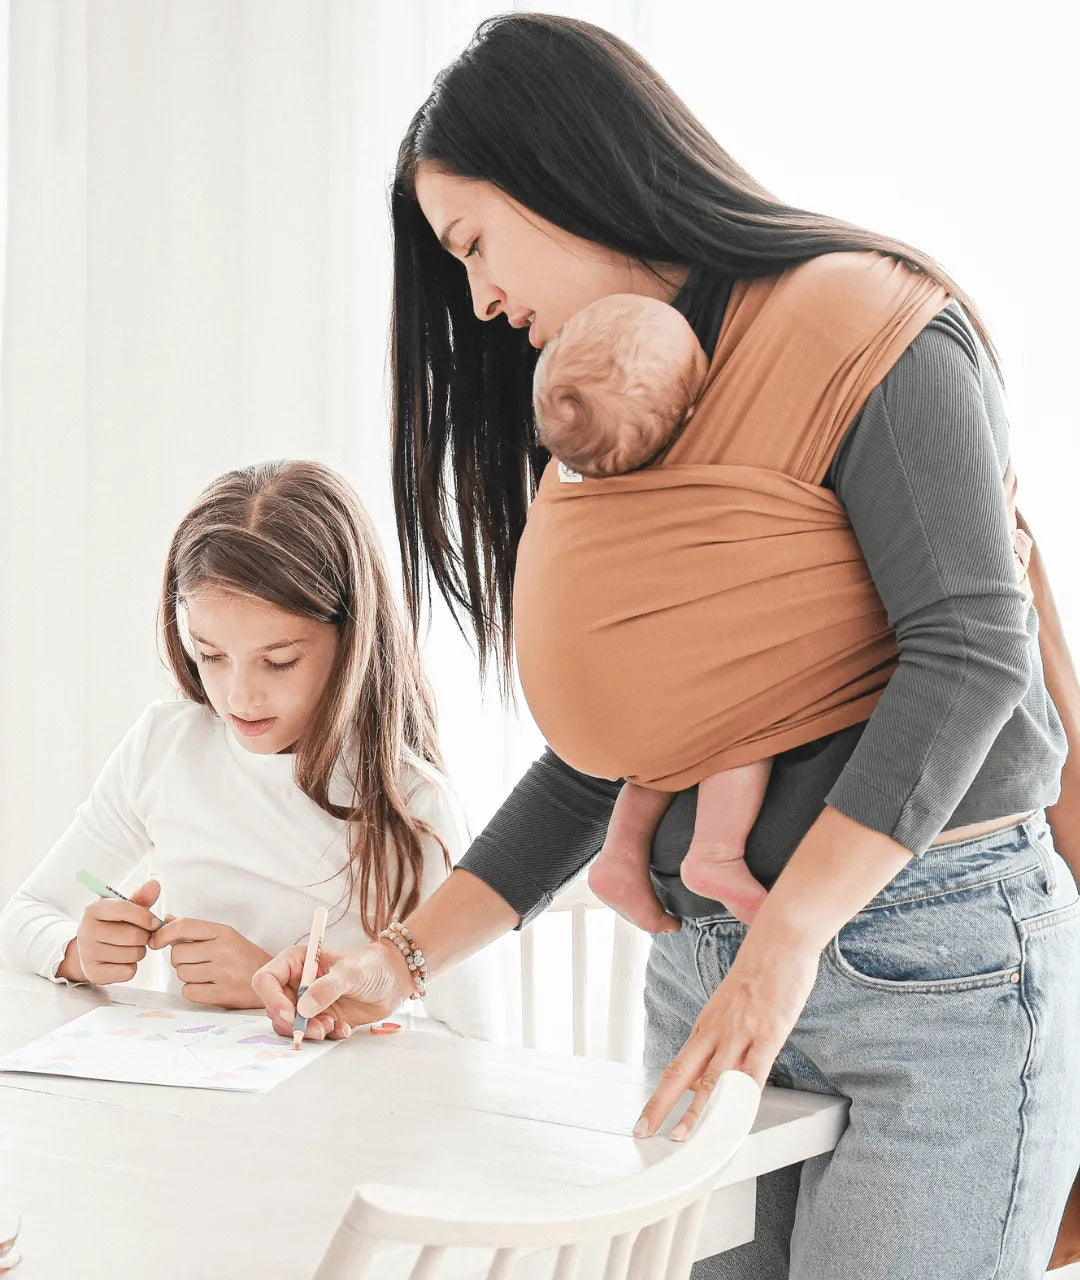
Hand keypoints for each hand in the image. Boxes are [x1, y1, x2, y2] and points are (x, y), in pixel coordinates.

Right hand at [69, 879, 163, 985]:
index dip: (146, 917)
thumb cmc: (111, 925)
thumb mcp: (124, 908)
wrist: (89, 949)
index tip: (155, 922)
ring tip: (130, 947)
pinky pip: (128, 971)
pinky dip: (131, 967)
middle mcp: (86, 931)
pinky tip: (123, 960)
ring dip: (139, 951)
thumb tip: (154, 885)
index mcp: (93, 909)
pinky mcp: (93, 973)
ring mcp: (87, 954)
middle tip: (141, 935)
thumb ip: (141, 898)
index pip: (125, 909)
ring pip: (133, 954)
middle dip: (144, 936)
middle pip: (133, 936)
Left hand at [149, 917, 271, 1007]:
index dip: (163, 933)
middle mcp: (223, 949)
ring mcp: (223, 972)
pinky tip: (207, 987)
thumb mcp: (225, 936)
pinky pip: (188, 991)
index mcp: (223, 931)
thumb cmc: (244, 957)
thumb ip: (195, 929)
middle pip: (177, 953)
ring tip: (205, 974)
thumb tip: (167, 919)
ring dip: (187, 976)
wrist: (271, 981)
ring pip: (181, 973)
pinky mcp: (222, 994)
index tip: (155, 941)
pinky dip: (193, 991)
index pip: (183, 926)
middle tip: (195, 962)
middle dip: (180, 959)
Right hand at [252, 940, 409, 1041]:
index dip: (271, 999)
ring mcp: (308, 1003)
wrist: (394, 979)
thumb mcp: (350, 972)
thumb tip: (303, 1009)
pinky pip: (311, 1034)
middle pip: (276, 1009)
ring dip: (309, 1032)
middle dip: (293, 1024)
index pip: (266, 980)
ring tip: (332, 1027)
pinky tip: (344, 1029)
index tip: (291, 1015)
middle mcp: (297, 983)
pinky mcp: (320, 1019)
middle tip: (318, 1028)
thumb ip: (327, 988)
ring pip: (291, 1026)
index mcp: (296, 963)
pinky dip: (325, 1036)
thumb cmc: (371, 966)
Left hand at [634, 930, 820, 1140]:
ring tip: (685, 1139)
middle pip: (683, 1075)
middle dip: (662, 1107)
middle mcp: (717, 1030)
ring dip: (698, 1113)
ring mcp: (742, 1032)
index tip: (645, 1121)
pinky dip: (743, 1097)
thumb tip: (718, 1065)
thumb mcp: (730, 1005)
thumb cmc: (758, 971)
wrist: (779, 939)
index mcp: (706, 1025)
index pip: (676, 1067)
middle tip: (646, 1133)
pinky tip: (734, 1117)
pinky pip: (754, 1071)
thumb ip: (724, 1035)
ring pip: (714, 1080)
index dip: (660, 1097)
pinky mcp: (769, 1032)